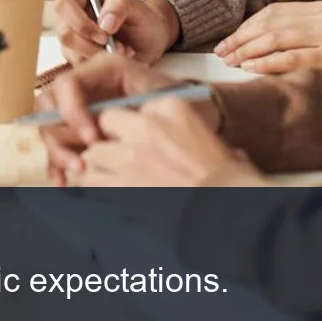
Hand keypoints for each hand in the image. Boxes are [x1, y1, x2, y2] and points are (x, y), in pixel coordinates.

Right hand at [36, 52, 192, 184]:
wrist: (193, 117)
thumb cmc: (180, 104)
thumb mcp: (163, 98)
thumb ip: (132, 107)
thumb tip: (101, 127)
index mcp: (101, 70)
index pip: (68, 85)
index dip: (73, 112)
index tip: (93, 139)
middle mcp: (85, 87)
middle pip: (50, 108)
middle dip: (60, 138)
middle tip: (80, 164)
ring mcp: (80, 109)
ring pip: (51, 129)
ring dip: (57, 154)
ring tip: (76, 174)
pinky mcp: (80, 132)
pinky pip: (59, 147)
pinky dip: (58, 165)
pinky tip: (63, 181)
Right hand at [53, 0, 179, 64]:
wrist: (150, 41)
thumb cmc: (141, 19)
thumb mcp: (136, 6)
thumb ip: (119, 5)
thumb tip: (104, 22)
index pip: (65, 6)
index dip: (80, 22)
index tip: (104, 34)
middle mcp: (72, 18)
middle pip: (65, 34)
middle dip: (92, 45)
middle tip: (117, 46)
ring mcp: (73, 39)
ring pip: (71, 53)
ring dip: (99, 56)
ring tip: (122, 51)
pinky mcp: (78, 58)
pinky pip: (80, 67)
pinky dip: (101, 66)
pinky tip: (117, 59)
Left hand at [77, 99, 262, 187]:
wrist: (229, 213)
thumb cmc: (232, 183)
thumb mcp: (221, 146)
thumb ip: (205, 142)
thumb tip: (227, 154)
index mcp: (173, 108)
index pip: (135, 107)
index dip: (133, 126)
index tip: (137, 140)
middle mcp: (147, 124)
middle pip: (107, 121)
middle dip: (107, 140)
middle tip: (116, 158)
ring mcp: (131, 152)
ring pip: (93, 151)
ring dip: (97, 165)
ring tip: (108, 178)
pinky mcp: (120, 180)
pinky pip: (89, 178)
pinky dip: (91, 186)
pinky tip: (100, 193)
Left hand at [213, 0, 321, 73]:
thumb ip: (307, 33)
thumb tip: (263, 43)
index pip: (275, 11)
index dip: (247, 25)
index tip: (228, 39)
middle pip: (271, 23)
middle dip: (241, 37)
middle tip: (221, 51)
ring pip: (278, 38)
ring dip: (249, 50)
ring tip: (230, 61)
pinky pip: (293, 58)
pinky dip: (268, 62)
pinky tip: (252, 68)